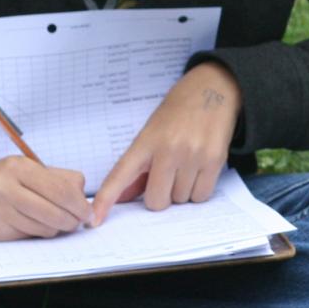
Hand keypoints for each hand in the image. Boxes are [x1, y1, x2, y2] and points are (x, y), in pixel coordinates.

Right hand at [0, 156, 89, 239]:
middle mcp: (7, 187)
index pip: (64, 191)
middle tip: (75, 222)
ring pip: (45, 229)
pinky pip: (28, 236)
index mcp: (19, 167)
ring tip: (50, 221)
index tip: (88, 214)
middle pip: (57, 213)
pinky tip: (29, 224)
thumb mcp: (23, 168)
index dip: (81, 206)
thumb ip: (56, 178)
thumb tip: (85, 200)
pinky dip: (36, 233)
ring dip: (54, 229)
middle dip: (72, 221)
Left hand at [92, 61, 241, 224]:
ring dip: (181, 191)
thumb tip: (126, 198)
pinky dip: (198, 190)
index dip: (105, 200)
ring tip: (186, 167)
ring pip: (180, 199)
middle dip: (160, 196)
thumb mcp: (151, 133)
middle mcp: (168, 149)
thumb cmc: (178, 111)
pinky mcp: (215, 160)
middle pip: (157, 200)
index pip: (120, 175)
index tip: (94, 219)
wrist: (213, 88)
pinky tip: (198, 171)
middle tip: (167, 177)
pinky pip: (201, 195)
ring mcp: (193, 156)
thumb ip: (139, 168)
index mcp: (146, 141)